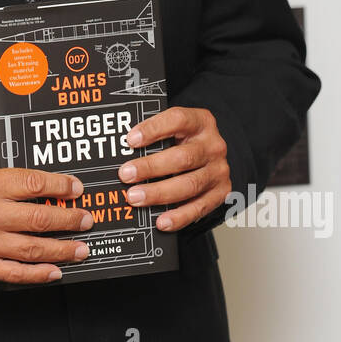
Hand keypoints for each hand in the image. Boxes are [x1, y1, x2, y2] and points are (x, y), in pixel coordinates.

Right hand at [0, 166, 92, 283]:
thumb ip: (5, 177)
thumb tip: (42, 184)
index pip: (32, 184)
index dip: (59, 187)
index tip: (76, 189)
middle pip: (39, 218)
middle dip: (69, 220)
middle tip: (85, 220)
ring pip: (32, 248)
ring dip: (62, 249)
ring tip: (80, 248)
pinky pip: (14, 273)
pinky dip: (38, 274)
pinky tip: (55, 271)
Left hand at [117, 106, 229, 231]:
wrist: (212, 156)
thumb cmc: (185, 141)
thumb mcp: (174, 130)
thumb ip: (154, 136)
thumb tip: (120, 149)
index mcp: (201, 122)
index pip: (178, 120)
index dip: (154, 129)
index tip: (130, 140)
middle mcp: (213, 146)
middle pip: (182, 157)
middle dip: (151, 167)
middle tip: (126, 175)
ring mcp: (218, 171)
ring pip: (189, 184)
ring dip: (159, 193)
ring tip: (135, 197)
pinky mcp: (221, 193)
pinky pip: (199, 208)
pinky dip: (179, 217)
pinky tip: (161, 221)